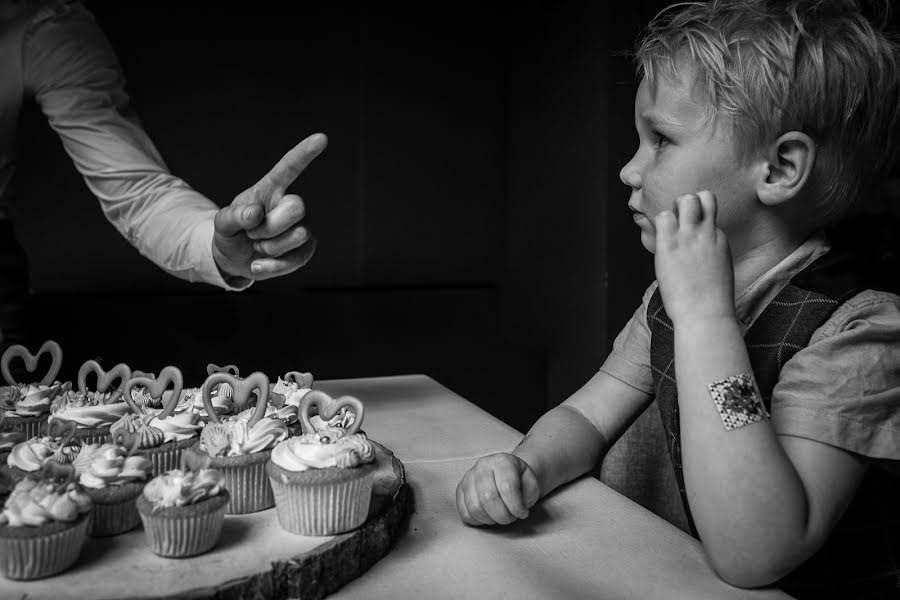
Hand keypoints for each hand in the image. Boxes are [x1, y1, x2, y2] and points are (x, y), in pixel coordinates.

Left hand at [212, 133, 326, 281]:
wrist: (235, 260)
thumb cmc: (231, 233)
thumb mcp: (223, 224)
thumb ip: (234, 216)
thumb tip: (255, 213)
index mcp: (271, 189)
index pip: (290, 167)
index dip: (305, 153)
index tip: (322, 138)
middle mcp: (290, 204)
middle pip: (298, 206)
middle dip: (270, 226)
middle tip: (253, 233)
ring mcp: (302, 226)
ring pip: (299, 234)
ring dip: (270, 246)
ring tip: (258, 245)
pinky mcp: (306, 249)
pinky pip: (299, 257)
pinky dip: (275, 265)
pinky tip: (258, 264)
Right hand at [456, 452, 540, 525]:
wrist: (507, 475)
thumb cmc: (520, 482)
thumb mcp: (532, 483)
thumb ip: (528, 493)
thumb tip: (517, 507)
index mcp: (502, 461)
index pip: (507, 487)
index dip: (516, 506)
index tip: (523, 513)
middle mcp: (482, 465)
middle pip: (488, 498)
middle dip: (503, 516)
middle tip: (511, 518)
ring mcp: (468, 477)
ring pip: (475, 507)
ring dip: (491, 519)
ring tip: (500, 516)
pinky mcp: (460, 489)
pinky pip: (464, 512)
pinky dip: (477, 521)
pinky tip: (488, 516)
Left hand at [653, 191, 735, 325]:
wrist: (705, 314)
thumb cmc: (710, 300)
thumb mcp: (718, 268)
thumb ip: (709, 252)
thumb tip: (696, 250)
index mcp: (719, 239)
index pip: (709, 213)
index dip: (696, 219)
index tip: (688, 231)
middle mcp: (706, 233)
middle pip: (699, 197)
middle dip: (687, 204)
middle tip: (677, 224)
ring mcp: (689, 237)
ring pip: (684, 200)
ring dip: (672, 211)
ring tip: (668, 231)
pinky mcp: (669, 245)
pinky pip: (662, 217)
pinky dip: (659, 225)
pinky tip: (659, 241)